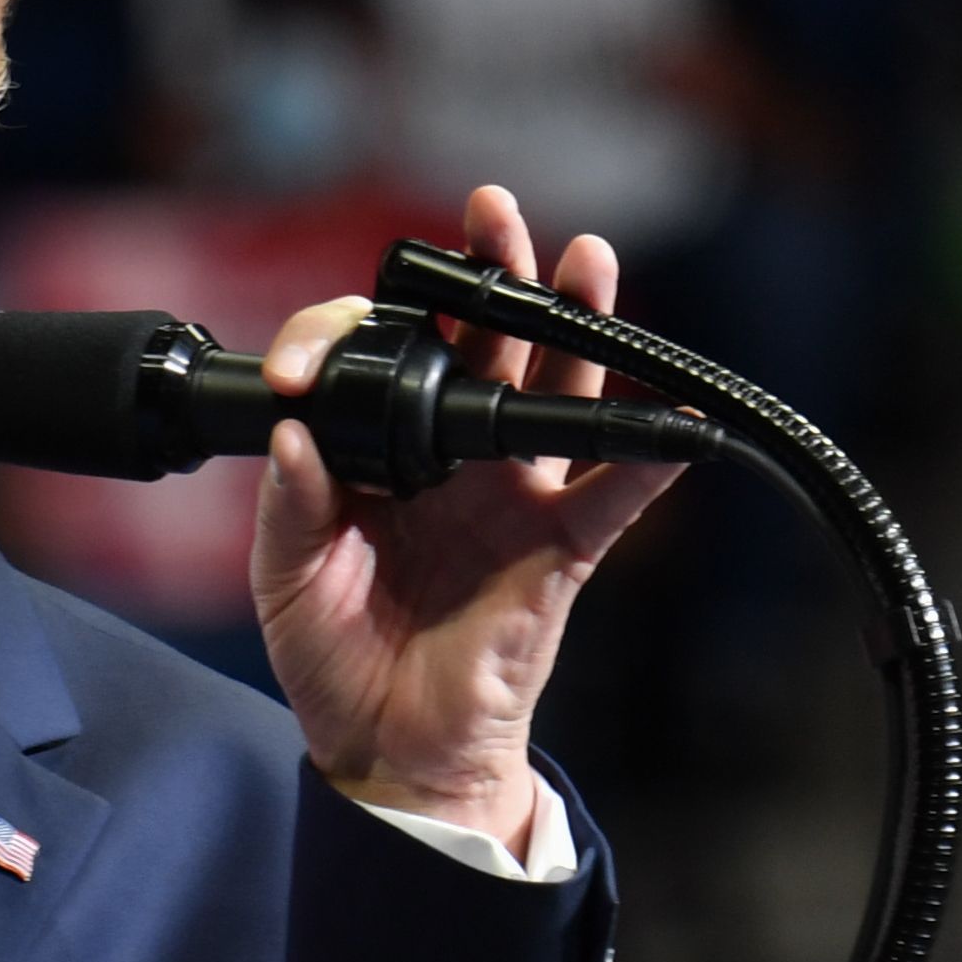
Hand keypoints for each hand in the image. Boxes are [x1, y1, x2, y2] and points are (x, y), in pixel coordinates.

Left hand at [252, 187, 680, 846]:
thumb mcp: (287, 582)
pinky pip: (611, 494)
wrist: (387, 748)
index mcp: (381, 454)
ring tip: (583, 259)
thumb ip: (290, 507)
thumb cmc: (335, 660)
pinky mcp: (558, 549)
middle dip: (494, 273)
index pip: (381, 360)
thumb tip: (297, 435)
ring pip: (553, 394)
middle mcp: (452, 459)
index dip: (353, 338)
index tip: (319, 358)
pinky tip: (674, 414)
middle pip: (486, 346)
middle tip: (493, 213)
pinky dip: (647, 456)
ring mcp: (512, 497)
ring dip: (573, 325)